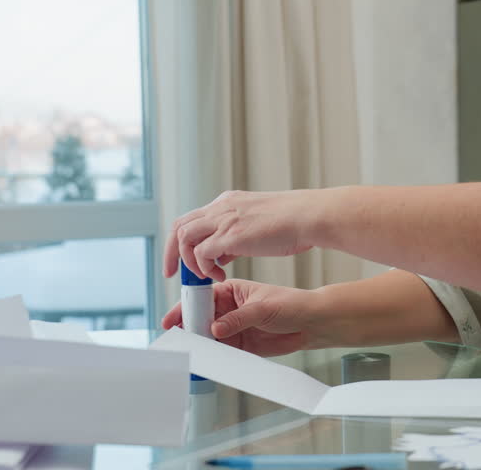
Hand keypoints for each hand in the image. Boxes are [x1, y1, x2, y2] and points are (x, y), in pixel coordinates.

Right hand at [161, 279, 329, 356]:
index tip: (173, 320)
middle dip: (189, 329)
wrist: (311, 323)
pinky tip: (207, 361)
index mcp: (230, 291)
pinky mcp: (240, 346)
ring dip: (199, 345)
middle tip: (179, 340)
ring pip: (208, 337)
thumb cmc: (291, 304)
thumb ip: (238, 319)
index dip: (186, 308)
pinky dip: (213, 357)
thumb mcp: (262, 308)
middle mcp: (227, 309)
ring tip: (190, 353)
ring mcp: (232, 328)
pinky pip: (221, 352)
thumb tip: (215, 329)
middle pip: (200, 319)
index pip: (201, 298)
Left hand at [163, 190, 321, 280]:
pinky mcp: (231, 235)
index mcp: (227, 202)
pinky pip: (201, 252)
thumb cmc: (293, 224)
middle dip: (171, 252)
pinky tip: (220, 276)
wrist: (308, 217)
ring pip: (184, 237)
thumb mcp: (256, 227)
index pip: (192, 218)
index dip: (181, 240)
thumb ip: (235, 238)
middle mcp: (221, 207)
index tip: (182, 260)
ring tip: (206, 277)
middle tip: (173, 273)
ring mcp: (224, 219)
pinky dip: (204, 267)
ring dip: (189, 261)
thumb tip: (220, 254)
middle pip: (178, 226)